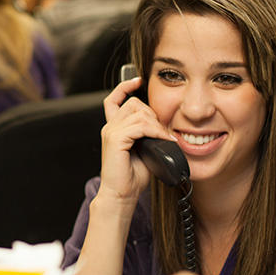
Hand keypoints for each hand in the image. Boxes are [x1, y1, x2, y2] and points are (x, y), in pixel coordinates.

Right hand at [98, 76, 174, 202]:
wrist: (122, 195)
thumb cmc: (133, 177)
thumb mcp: (145, 149)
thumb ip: (150, 134)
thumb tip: (165, 126)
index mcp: (115, 128)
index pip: (114, 98)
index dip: (125, 86)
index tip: (139, 80)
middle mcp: (110, 127)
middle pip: (134, 103)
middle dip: (152, 114)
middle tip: (163, 133)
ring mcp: (111, 132)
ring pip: (138, 113)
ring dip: (157, 125)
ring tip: (165, 138)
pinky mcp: (115, 139)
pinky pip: (140, 125)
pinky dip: (155, 131)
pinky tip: (163, 140)